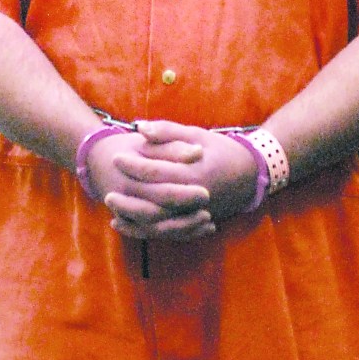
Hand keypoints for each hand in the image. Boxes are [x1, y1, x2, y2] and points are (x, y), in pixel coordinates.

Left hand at [106, 121, 259, 236]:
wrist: (251, 173)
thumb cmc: (221, 149)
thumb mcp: (197, 134)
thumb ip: (168, 131)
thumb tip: (139, 127)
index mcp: (196, 172)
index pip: (159, 171)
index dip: (135, 165)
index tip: (116, 157)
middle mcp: (196, 197)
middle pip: (156, 201)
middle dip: (129, 196)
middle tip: (107, 189)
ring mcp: (196, 213)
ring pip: (159, 223)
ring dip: (133, 218)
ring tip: (111, 207)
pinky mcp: (194, 222)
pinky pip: (165, 231)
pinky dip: (143, 230)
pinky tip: (123, 223)